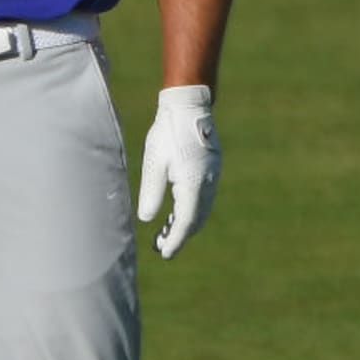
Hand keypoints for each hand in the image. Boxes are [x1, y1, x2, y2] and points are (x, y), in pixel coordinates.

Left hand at [138, 85, 221, 259]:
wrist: (188, 106)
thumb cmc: (167, 132)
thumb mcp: (154, 163)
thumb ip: (151, 192)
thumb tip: (147, 219)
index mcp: (193, 183)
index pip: (185, 222)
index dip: (175, 240)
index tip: (163, 253)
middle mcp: (208, 183)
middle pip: (196, 219)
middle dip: (180, 236)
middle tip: (160, 247)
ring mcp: (213, 176)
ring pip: (201, 209)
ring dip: (186, 224)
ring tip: (165, 233)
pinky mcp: (212, 169)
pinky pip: (203, 198)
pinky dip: (191, 210)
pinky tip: (177, 212)